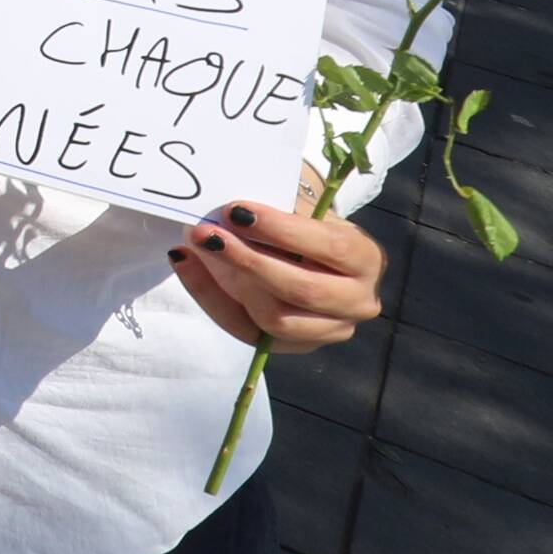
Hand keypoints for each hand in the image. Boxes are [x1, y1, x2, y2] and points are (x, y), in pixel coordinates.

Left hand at [173, 201, 383, 354]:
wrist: (311, 253)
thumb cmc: (303, 222)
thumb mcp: (300, 207)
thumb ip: (277, 208)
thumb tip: (228, 210)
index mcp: (365, 257)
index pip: (327, 247)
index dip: (280, 230)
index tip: (236, 211)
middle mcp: (358, 300)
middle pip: (301, 290)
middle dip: (247, 260)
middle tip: (205, 233)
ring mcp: (331, 329)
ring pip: (275, 318)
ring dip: (229, 282)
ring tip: (198, 247)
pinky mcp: (297, 346)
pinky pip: (247, 330)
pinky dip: (210, 297)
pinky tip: (187, 264)